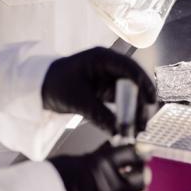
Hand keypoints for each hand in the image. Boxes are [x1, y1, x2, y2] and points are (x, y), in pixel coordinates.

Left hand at [42, 48, 156, 134]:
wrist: (40, 87)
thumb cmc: (55, 84)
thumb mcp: (77, 100)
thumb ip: (99, 114)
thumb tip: (119, 132)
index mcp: (102, 58)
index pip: (129, 68)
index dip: (143, 83)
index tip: (151, 101)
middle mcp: (109, 66)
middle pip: (133, 82)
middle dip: (140, 103)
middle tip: (143, 124)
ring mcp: (108, 79)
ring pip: (130, 94)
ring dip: (135, 111)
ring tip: (138, 130)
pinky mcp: (106, 91)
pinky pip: (121, 103)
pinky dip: (126, 115)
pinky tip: (129, 128)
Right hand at [49, 141, 146, 190]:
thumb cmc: (49, 180)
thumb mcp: (75, 159)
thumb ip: (97, 156)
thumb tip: (110, 149)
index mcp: (101, 164)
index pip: (133, 154)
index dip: (140, 152)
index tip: (143, 152)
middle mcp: (109, 186)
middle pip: (141, 178)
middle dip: (143, 172)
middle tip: (142, 170)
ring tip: (135, 188)